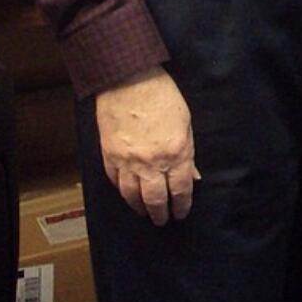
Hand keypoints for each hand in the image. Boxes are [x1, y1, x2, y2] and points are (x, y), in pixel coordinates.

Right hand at [94, 66, 199, 223]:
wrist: (128, 80)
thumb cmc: (162, 96)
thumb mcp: (185, 123)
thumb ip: (188, 152)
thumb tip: (192, 176)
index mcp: (176, 154)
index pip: (181, 190)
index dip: (182, 205)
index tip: (181, 213)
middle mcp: (151, 163)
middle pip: (156, 199)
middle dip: (161, 213)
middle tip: (163, 220)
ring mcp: (127, 162)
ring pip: (132, 196)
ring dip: (140, 208)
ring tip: (146, 212)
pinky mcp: (109, 156)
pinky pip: (116, 183)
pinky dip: (123, 193)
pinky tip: (128, 195)